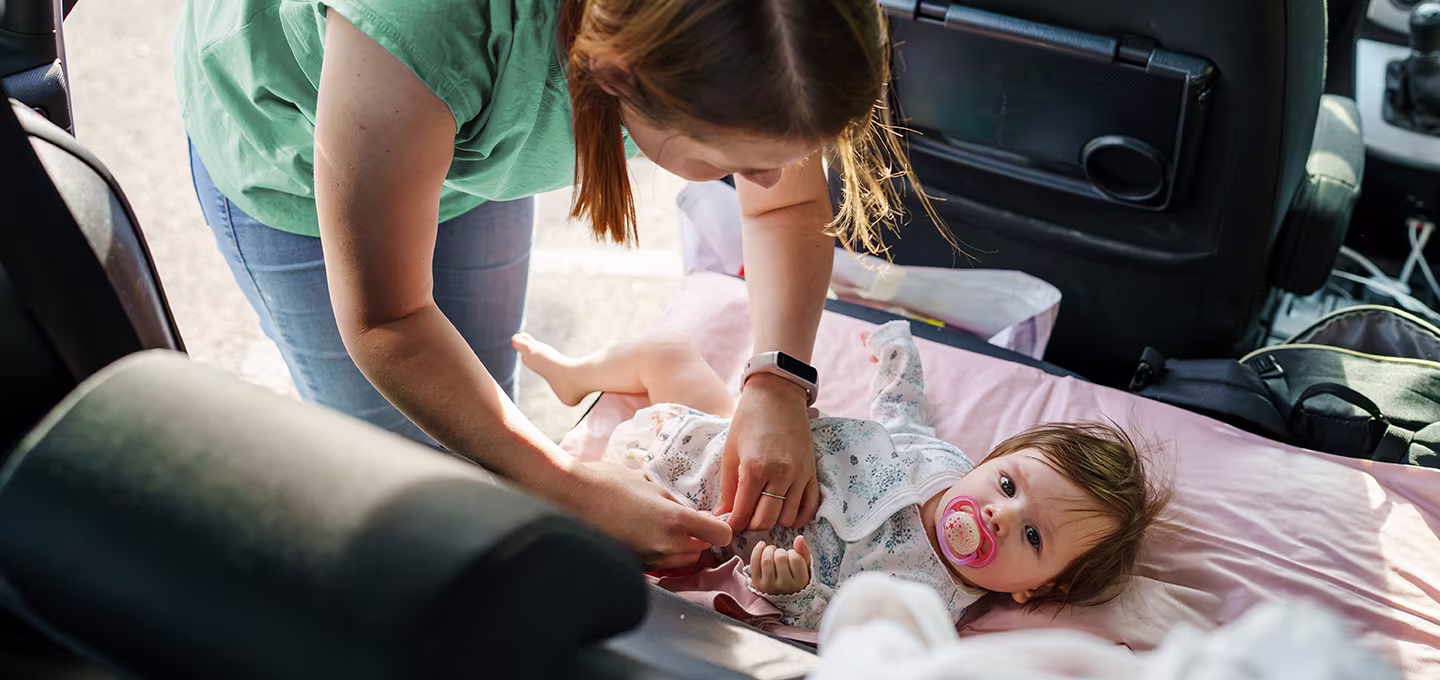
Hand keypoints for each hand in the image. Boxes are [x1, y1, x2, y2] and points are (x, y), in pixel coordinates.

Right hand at [565, 461, 732, 570]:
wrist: (571, 498)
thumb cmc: (609, 483)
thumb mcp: (649, 483)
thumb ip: (673, 500)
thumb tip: (687, 510)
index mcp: (676, 520)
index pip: (721, 535)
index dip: (719, 526)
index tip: (711, 519)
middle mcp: (668, 544)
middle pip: (702, 551)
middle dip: (698, 538)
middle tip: (684, 521)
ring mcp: (650, 559)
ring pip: (681, 561)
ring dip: (679, 548)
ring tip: (661, 528)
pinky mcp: (635, 566)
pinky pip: (659, 565)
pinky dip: (659, 554)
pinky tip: (643, 536)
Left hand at [719, 373, 819, 531]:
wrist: (777, 394)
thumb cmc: (748, 420)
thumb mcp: (730, 453)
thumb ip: (728, 490)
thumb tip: (720, 517)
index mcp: (754, 469)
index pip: (743, 515)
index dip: (732, 525)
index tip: (726, 525)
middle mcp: (780, 475)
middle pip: (765, 521)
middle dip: (750, 524)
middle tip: (742, 515)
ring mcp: (800, 475)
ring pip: (787, 519)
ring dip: (772, 520)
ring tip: (761, 508)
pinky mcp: (812, 473)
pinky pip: (808, 508)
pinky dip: (795, 516)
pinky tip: (782, 508)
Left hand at [749, 536, 811, 595]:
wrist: (783, 597)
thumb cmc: (795, 578)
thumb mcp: (804, 567)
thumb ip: (804, 552)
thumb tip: (799, 537)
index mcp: (799, 583)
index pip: (795, 558)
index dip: (793, 552)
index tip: (792, 556)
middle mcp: (784, 586)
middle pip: (780, 558)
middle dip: (780, 551)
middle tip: (782, 555)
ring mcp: (769, 586)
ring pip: (766, 559)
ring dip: (769, 550)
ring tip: (773, 551)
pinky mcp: (757, 584)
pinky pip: (754, 562)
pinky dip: (757, 550)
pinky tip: (762, 545)